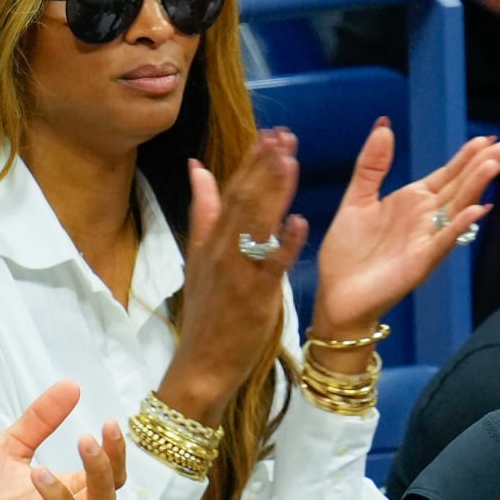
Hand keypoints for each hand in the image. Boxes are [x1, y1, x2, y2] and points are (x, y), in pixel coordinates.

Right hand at [158, 131, 308, 426]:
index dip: (251, 163)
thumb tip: (199, 169)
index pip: (231, 192)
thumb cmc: (208, 314)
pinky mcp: (254, 298)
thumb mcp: (200, 258)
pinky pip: (270, 267)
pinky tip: (300, 222)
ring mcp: (236, 274)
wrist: (201, 365)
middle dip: (264, 167)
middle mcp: (221, 252)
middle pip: (243, 202)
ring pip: (255, 226)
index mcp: (211, 241)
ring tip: (291, 161)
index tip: (270, 134)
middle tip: (284, 135)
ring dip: (274, 192)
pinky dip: (284, 244)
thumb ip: (204, 213)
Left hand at [311, 122, 499, 340]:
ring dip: (476, 186)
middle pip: (460, 186)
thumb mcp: (356, 199)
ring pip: (458, 207)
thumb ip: (372, 165)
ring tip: (495, 164)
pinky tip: (476, 209)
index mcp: (412, 201)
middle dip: (484, 165)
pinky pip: (444, 240)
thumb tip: (384, 125)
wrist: (336, 294)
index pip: (447, 174)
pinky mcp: (421, 261)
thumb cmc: (347, 251)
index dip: (467, 156)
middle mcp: (426, 218)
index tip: (488, 138)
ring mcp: (427, 239)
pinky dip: (460, 226)